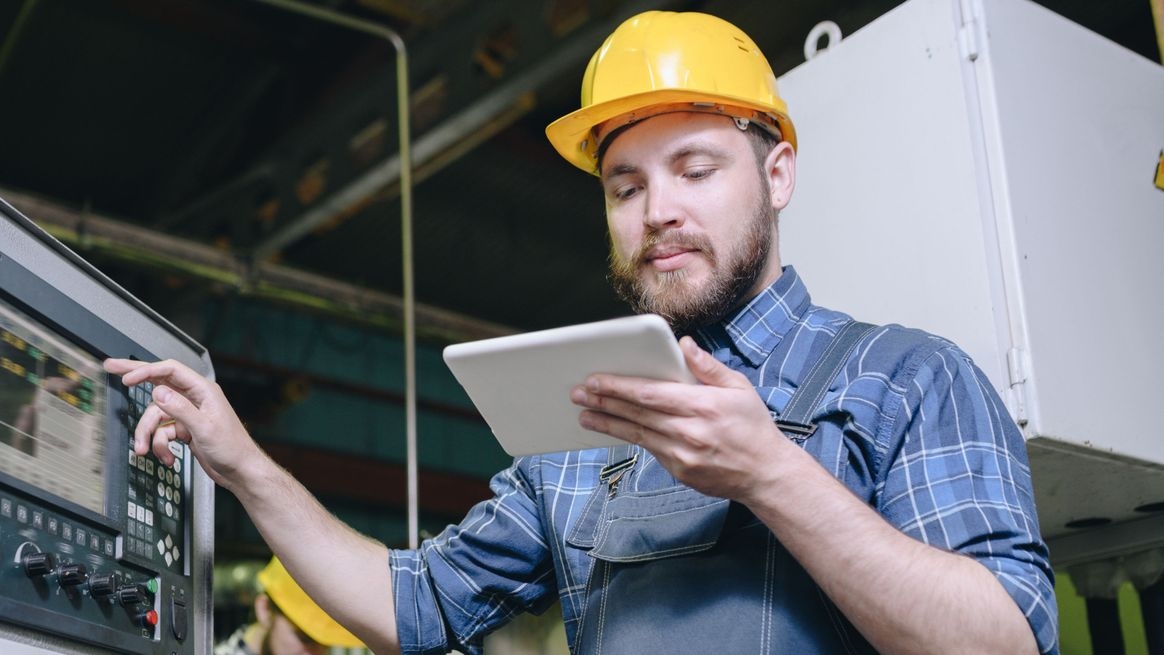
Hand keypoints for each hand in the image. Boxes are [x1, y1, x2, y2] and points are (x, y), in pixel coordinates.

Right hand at [103, 358, 260, 489]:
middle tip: (112, 367)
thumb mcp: (205, 428)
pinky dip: (160, 445)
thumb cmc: (233, 448)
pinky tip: (168, 457)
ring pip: (156, 416)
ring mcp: (188, 414)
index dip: (147, 371)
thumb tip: (159, 392)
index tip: (127, 379)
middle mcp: (194, 398)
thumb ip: (181, 409)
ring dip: (148, 434)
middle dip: (135, 377)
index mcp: (203, 390)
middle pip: (159, 382)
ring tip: (144, 450)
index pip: (170, 371)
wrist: (240, 470)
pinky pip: (162, 432)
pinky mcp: (184, 429)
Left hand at [570, 336, 788, 501]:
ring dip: (607, 423)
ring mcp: (682, 454)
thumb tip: (684, 345)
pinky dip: (628, 438)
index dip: (619, 386)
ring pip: (637, 434)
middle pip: (637, 414)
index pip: (650, 394)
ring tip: (584, 414)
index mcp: (702, 405)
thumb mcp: (739, 388)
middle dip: (604, 401)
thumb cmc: (753, 427)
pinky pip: (648, 450)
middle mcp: (689, 431)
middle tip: (578, 393)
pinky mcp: (680, 471)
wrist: (765, 474)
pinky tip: (613, 430)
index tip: (596, 379)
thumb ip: (708, 366)